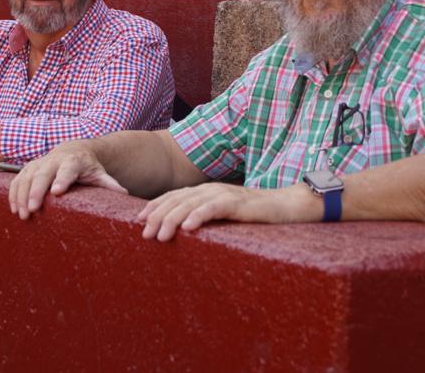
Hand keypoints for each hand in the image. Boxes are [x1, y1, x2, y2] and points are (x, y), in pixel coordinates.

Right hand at [8, 140, 127, 219]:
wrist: (73, 150)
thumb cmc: (87, 167)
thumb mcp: (100, 174)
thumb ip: (110, 184)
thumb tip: (125, 195)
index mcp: (74, 161)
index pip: (67, 170)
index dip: (61, 180)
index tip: (56, 192)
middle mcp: (54, 160)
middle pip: (43, 174)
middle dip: (36, 191)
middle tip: (32, 209)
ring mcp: (39, 162)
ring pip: (27, 176)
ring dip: (21, 195)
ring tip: (21, 214)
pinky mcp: (29, 168)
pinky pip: (17, 179)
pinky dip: (14, 193)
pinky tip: (14, 208)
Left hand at [137, 182, 290, 241]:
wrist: (286, 205)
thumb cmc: (254, 214)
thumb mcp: (223, 215)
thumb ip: (204, 217)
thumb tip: (182, 231)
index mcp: (205, 191)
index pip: (174, 196)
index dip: (155, 206)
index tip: (138, 220)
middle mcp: (211, 189)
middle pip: (177, 200)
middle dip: (158, 216)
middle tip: (144, 233)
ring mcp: (224, 194)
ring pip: (191, 204)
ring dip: (173, 219)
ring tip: (160, 235)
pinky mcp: (239, 204)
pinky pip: (215, 208)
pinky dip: (200, 215)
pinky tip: (188, 227)